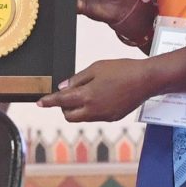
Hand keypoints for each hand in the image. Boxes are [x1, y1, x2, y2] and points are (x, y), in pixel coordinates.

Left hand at [39, 57, 170, 122]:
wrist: (146, 80)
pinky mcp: (113, 118)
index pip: (61, 101)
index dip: (48, 102)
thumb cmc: (122, 69)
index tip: (39, 102)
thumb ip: (77, 79)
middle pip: (69, 116)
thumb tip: (63, 88)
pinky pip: (95, 117)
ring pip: (82, 118)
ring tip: (86, 93)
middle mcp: (94, 110)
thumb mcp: (96, 68)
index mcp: (88, 95)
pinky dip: (91, 110)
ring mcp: (104, 116)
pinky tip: (100, 97)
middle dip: (64, 107)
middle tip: (68, 94)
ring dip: (78, 109)